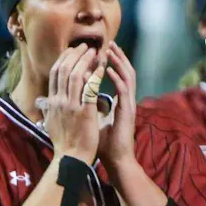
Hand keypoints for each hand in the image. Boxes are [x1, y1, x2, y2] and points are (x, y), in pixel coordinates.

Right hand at [45, 44, 102, 161]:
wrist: (72, 158)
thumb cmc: (64, 141)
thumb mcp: (51, 122)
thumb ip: (48, 109)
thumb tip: (43, 101)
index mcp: (52, 102)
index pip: (55, 73)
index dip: (65, 59)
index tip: (75, 50)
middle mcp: (59, 101)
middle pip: (64, 70)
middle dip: (76, 55)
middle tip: (87, 47)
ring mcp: (71, 106)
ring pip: (76, 76)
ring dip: (86, 61)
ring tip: (96, 52)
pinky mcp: (84, 112)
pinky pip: (89, 89)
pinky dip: (95, 76)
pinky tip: (102, 68)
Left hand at [98, 43, 137, 169]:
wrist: (116, 160)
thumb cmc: (105, 143)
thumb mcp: (94, 121)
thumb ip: (89, 108)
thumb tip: (76, 100)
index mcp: (119, 101)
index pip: (116, 76)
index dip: (110, 63)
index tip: (100, 52)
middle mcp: (126, 100)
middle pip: (125, 72)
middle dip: (117, 57)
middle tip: (108, 44)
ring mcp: (128, 104)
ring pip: (127, 76)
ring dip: (118, 62)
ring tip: (109, 50)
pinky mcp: (128, 111)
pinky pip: (123, 90)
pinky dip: (116, 77)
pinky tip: (106, 69)